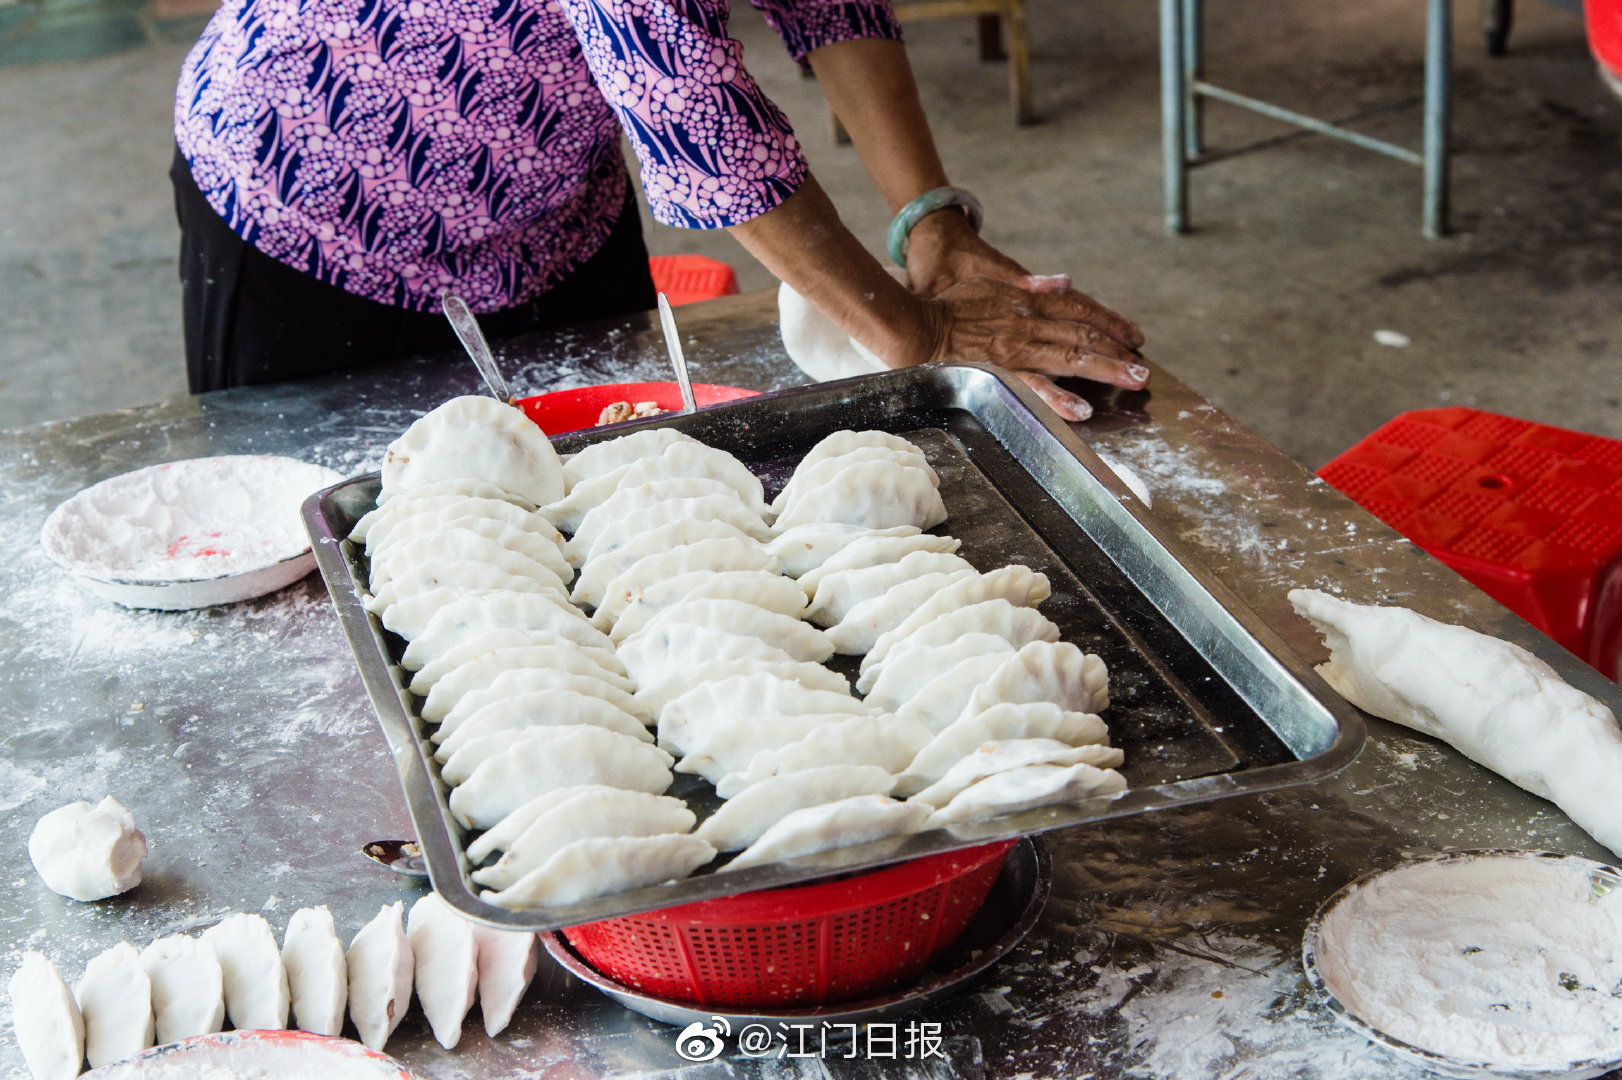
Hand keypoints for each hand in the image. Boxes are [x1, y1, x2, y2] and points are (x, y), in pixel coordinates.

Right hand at [902, 274, 1147, 421]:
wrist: (916, 324)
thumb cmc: (949, 305)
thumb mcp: (992, 284)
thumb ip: (1030, 285)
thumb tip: (1064, 281)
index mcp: (1029, 304)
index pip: (1080, 310)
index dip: (1111, 322)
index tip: (1134, 336)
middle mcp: (1028, 325)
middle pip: (1083, 336)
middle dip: (1118, 351)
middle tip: (1144, 369)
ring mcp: (1015, 350)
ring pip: (1069, 358)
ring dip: (1105, 369)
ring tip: (1132, 381)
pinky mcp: (998, 372)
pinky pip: (1033, 386)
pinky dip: (1059, 398)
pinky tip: (1082, 409)